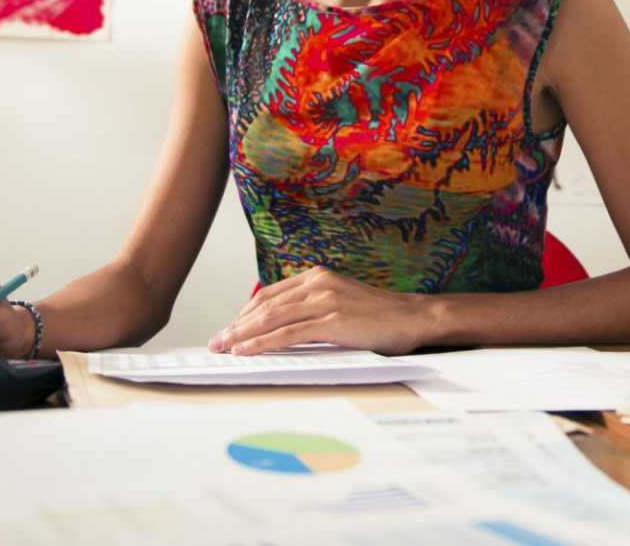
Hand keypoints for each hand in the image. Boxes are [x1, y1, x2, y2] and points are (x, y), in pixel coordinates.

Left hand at [210, 267, 432, 355]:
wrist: (413, 317)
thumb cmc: (380, 317)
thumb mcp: (341, 303)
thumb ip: (313, 309)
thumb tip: (282, 329)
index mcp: (318, 277)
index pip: (270, 295)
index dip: (245, 313)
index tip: (229, 329)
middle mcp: (318, 284)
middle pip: (265, 305)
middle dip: (236, 325)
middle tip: (216, 341)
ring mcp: (325, 301)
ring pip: (272, 318)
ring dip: (242, 334)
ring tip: (223, 348)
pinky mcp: (333, 321)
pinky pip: (289, 333)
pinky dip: (263, 343)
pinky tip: (247, 351)